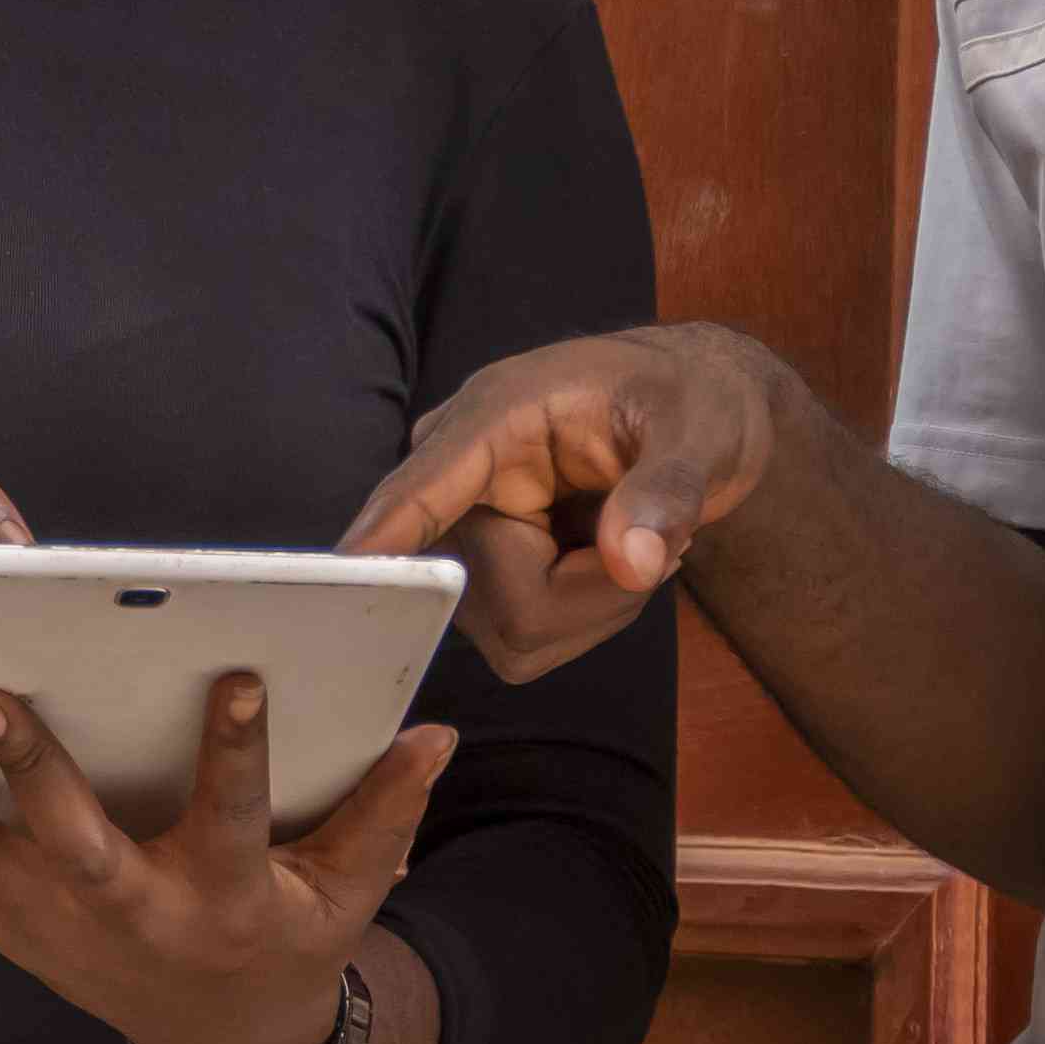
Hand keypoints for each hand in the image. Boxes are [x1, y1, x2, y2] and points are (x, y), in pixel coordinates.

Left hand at [0, 674, 454, 1043]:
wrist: (219, 1035)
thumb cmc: (288, 934)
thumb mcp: (351, 885)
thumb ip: (386, 810)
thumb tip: (436, 731)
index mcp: (221, 891)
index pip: (237, 810)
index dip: (240, 749)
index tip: (238, 675)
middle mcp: (126, 909)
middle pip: (72, 836)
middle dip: (26, 765)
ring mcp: (52, 924)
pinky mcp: (3, 927)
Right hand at [339, 324, 783, 679]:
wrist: (694, 415)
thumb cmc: (692, 401)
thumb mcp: (702, 430)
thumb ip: (669, 489)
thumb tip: (630, 560)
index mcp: (497, 415)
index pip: (426, 484)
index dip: (388, 533)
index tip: (342, 571)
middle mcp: (461, 475)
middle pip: (494, 592)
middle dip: (593, 590)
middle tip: (654, 537)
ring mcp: (465, 531)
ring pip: (514, 630)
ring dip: (596, 604)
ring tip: (633, 538)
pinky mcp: (482, 576)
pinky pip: (525, 642)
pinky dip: (587, 617)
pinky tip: (608, 561)